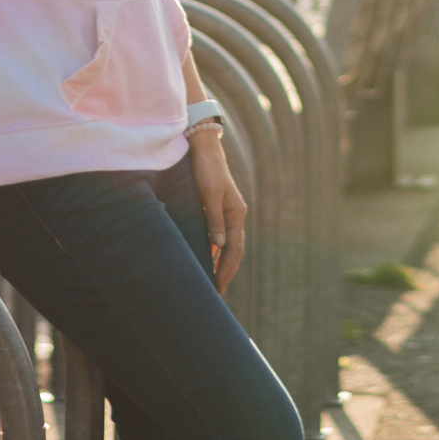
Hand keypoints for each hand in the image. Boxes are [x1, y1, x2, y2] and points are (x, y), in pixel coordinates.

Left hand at [190, 124, 246, 290]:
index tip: (219, 287)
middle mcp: (235, 214)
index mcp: (236, 213)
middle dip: (226, 271)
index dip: (227, 269)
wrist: (202, 146)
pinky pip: (218, 235)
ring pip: (227, 244)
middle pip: (233, 250)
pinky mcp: (216, 208)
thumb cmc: (206, 169)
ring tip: (213, 281)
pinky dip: (215, 250)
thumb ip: (214, 220)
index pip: (234, 249)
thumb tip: (219, 246)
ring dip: (220, 262)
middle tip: (217, 293)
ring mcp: (226, 211)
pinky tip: (207, 259)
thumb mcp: (209, 194)